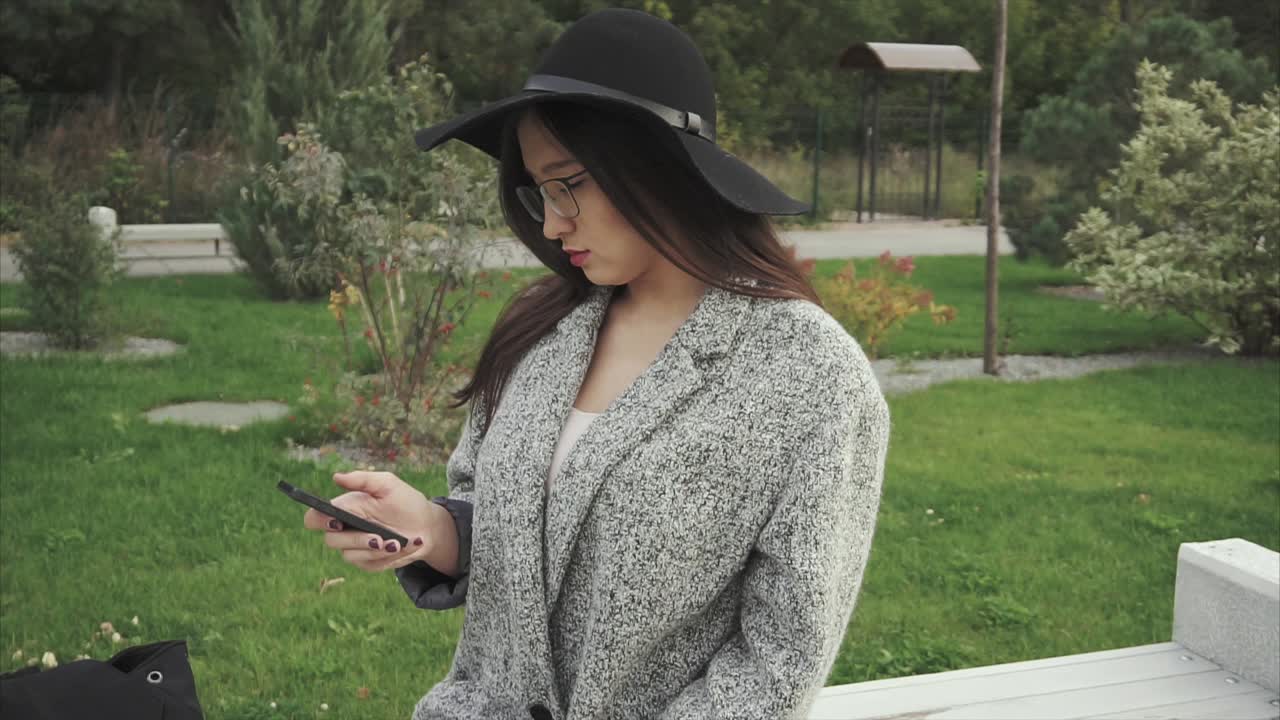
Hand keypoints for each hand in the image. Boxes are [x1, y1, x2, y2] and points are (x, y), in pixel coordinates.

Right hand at [301, 471, 459, 575]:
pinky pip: (367, 564)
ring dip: (374, 551)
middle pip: (331, 540)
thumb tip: (336, 477)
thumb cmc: (405, 501)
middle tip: (378, 538)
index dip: (318, 520)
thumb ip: (363, 479)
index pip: (315, 518)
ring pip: (349, 555)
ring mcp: (355, 548)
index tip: (336, 521)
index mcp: (345, 509)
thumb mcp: (388, 484)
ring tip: (396, 543)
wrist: (427, 526)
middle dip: (355, 540)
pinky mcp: (368, 562)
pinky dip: (385, 558)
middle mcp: (345, 530)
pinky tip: (400, 548)